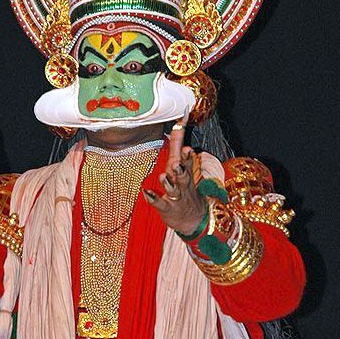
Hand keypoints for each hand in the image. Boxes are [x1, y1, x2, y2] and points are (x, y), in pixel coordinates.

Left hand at [142, 113, 205, 234]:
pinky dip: (154, 199)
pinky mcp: (168, 208)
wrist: (193, 219)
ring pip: (174, 189)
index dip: (185, 145)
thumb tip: (178, 120)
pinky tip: (146, 193)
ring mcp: (177, 196)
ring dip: (169, 183)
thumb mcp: (182, 166)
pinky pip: (160, 204)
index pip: (185, 155)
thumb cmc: (184, 187)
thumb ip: (178, 144)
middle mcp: (182, 182)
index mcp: (185, 170)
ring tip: (163, 176)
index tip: (183, 130)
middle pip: (184, 173)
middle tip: (178, 161)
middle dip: (182, 166)